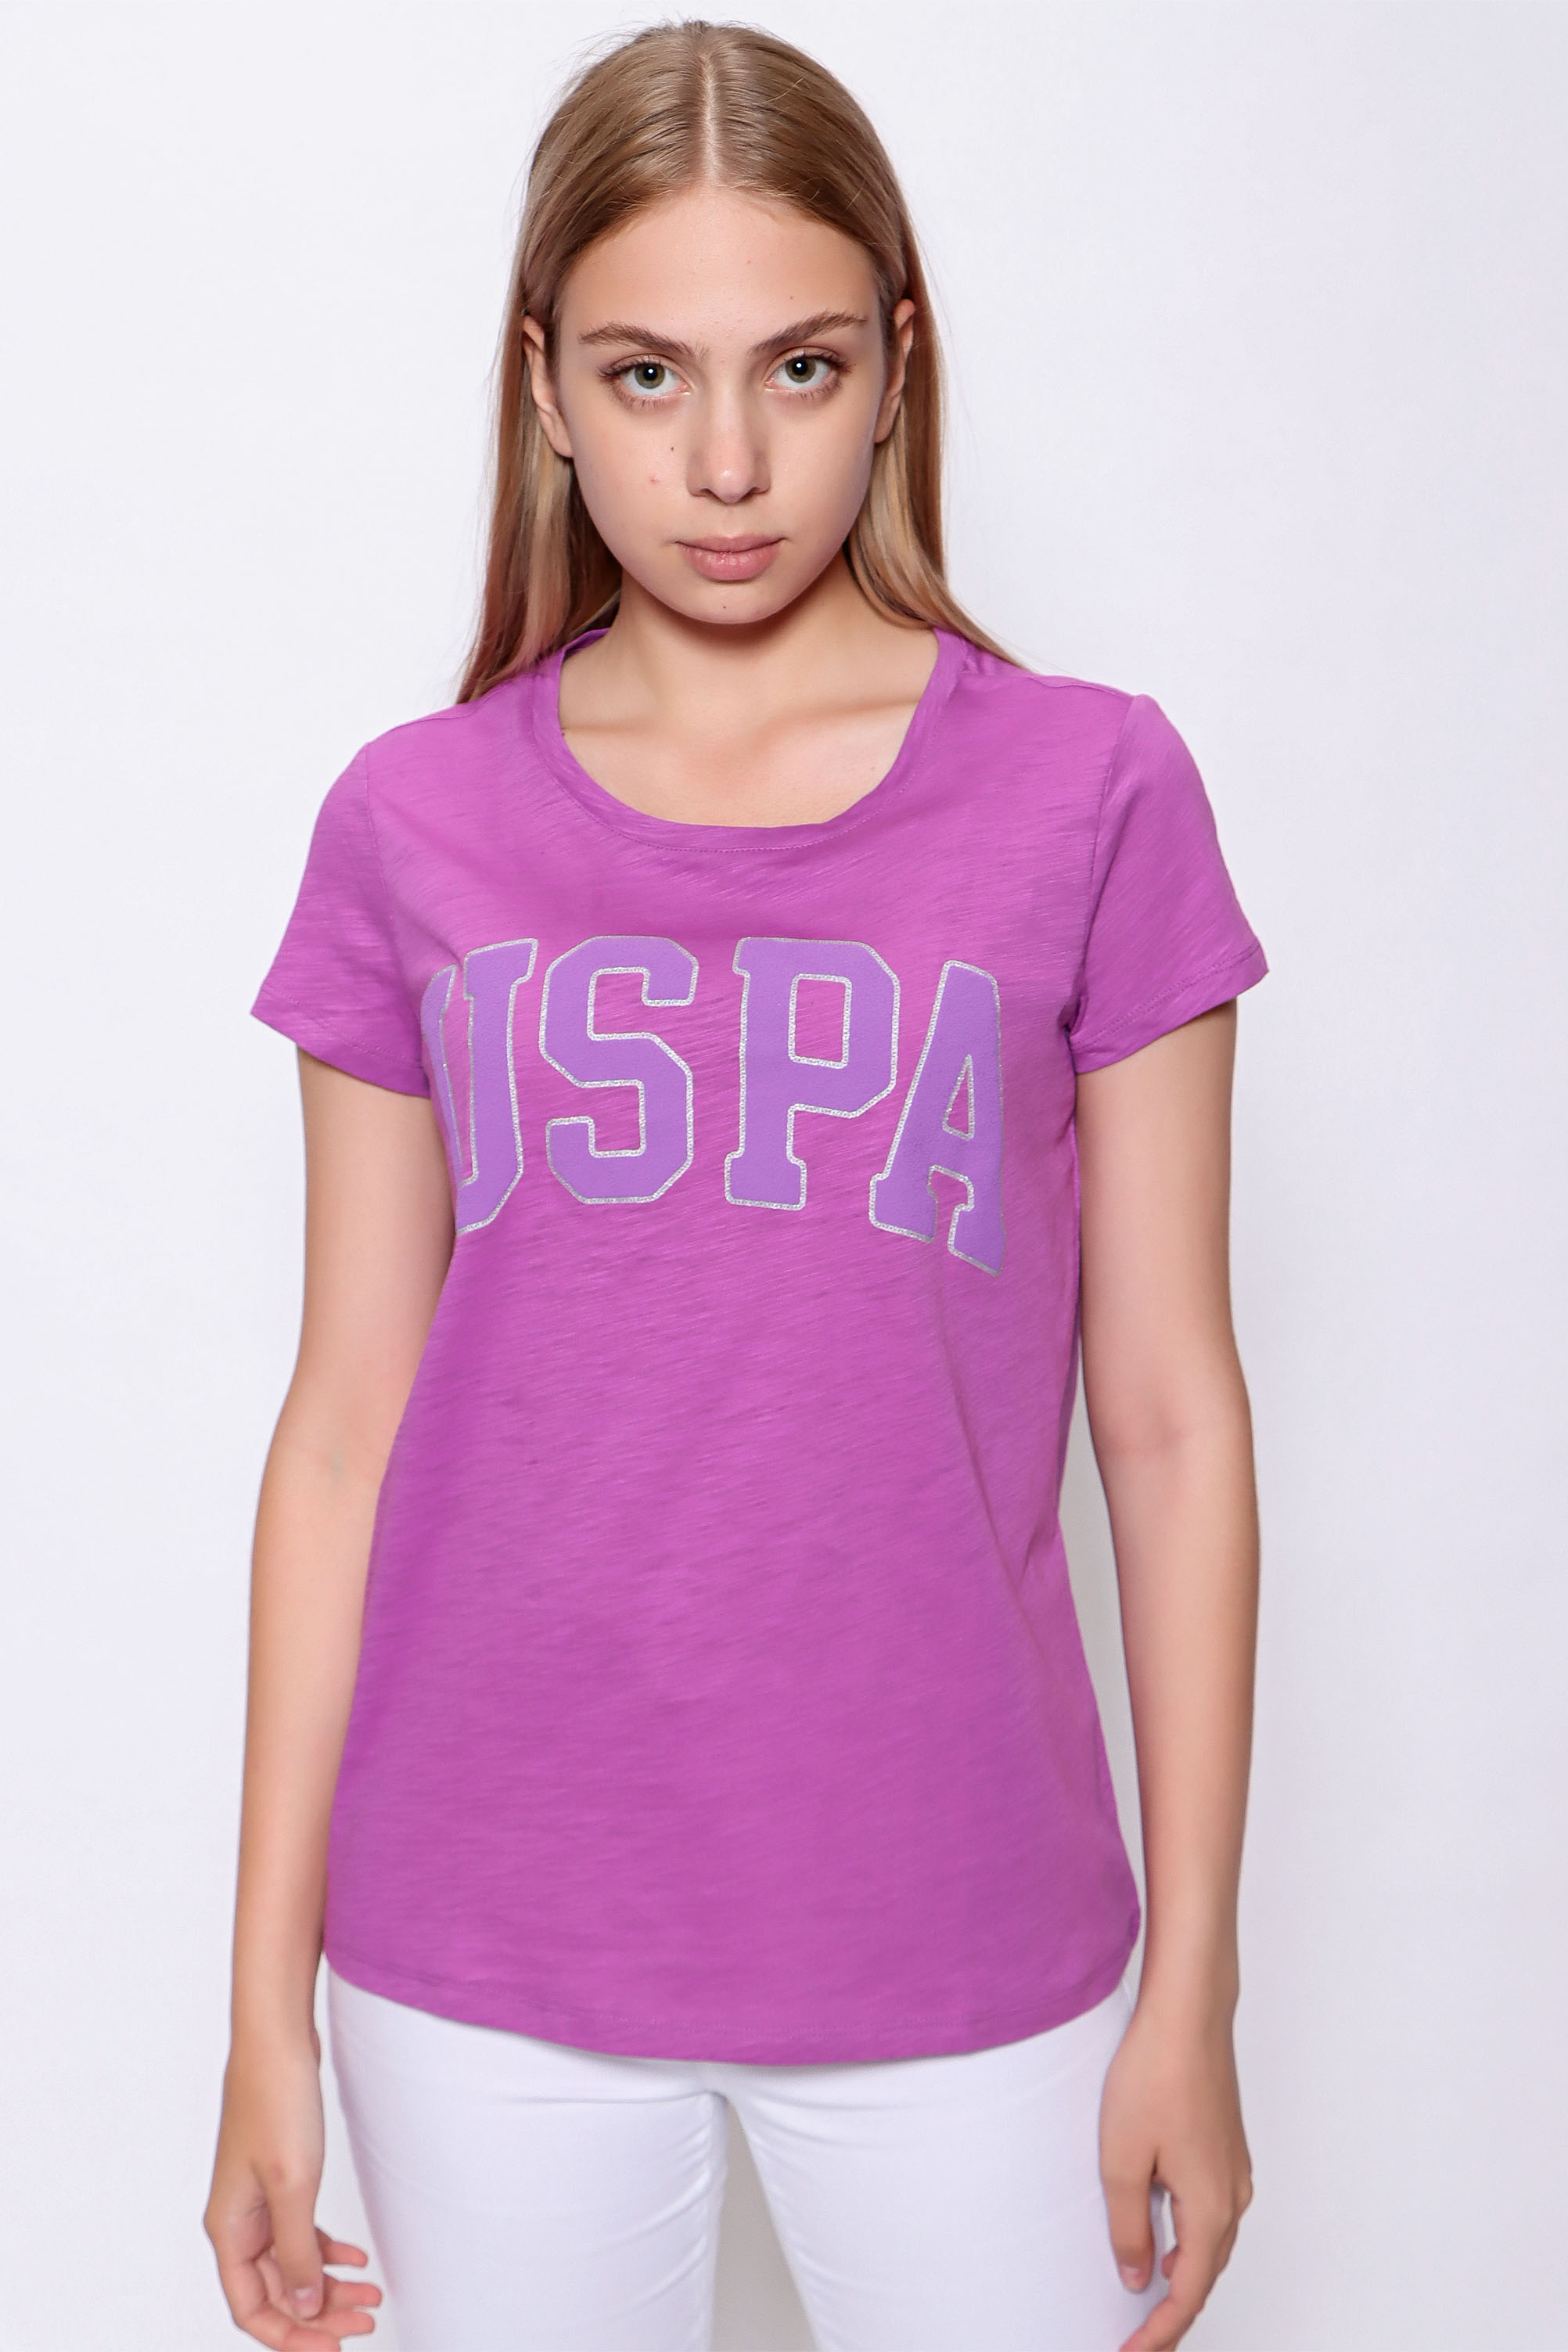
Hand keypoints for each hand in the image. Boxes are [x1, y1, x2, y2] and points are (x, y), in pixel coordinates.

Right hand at [204, 2026, 381, 2344]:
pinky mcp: (281, 2178)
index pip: (252, 2310)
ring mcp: (259, 2200)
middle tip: (367, 2319)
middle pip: (276, 2292)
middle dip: (320, 2312)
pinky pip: (301, 2232)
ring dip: (329, 2284)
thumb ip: (296, 2252)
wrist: (278, 2039)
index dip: (290, 2336)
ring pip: (292, 2263)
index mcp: (228, 2230)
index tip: (334, 2346)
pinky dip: (328, 2249)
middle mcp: (238, 2222)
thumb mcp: (292, 2186)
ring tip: (372, 2294)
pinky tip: (358, 2258)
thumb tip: (305, 2307)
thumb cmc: (276, 2102)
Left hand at [1099, 1994, 1252, 2351]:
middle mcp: (1233, 2196)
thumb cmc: (1154, 2076)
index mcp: (1211, 2209)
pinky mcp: (1225, 2147)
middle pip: (1205, 2274)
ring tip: (1147, 2301)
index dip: (1160, 2332)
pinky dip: (1188, 2239)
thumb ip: (1129, 2227)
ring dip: (1182, 2276)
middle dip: (1173, 2313)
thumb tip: (1138, 2278)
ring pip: (1210, 2243)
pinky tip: (1164, 2237)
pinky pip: (1210, 2211)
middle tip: (1138, 2339)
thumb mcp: (1122, 2160)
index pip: (1188, 2294)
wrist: (1187, 2015)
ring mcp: (1234, 2170)